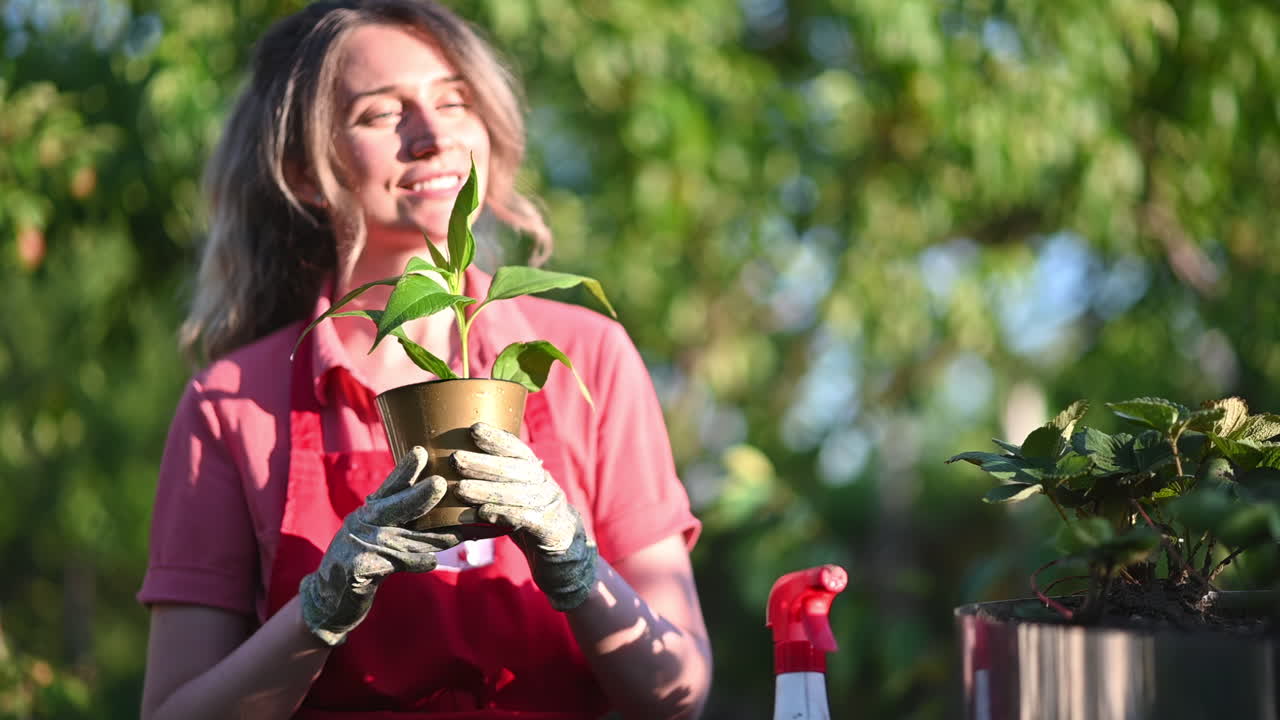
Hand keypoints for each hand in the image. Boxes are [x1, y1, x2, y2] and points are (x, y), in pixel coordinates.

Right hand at [298, 446, 461, 644]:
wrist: (330, 597)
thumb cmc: (361, 561)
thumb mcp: (375, 534)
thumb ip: (399, 519)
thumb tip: (437, 502)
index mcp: (370, 511)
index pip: (390, 487)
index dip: (405, 470)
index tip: (420, 451)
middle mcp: (363, 523)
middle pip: (396, 506)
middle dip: (419, 495)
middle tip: (440, 483)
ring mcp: (360, 545)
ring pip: (406, 539)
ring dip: (435, 538)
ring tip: (459, 533)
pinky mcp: (359, 569)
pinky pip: (396, 564)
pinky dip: (416, 563)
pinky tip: (432, 562)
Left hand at [452, 422, 597, 610]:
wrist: (565, 556)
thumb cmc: (530, 522)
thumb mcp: (518, 498)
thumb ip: (499, 482)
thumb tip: (457, 465)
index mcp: (537, 474)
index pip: (518, 450)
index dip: (498, 438)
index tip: (474, 429)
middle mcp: (546, 486)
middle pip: (516, 470)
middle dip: (484, 463)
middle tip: (455, 459)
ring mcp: (552, 508)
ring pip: (519, 494)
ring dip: (488, 490)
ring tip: (461, 489)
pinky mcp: (552, 532)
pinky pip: (527, 520)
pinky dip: (504, 515)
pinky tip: (483, 514)